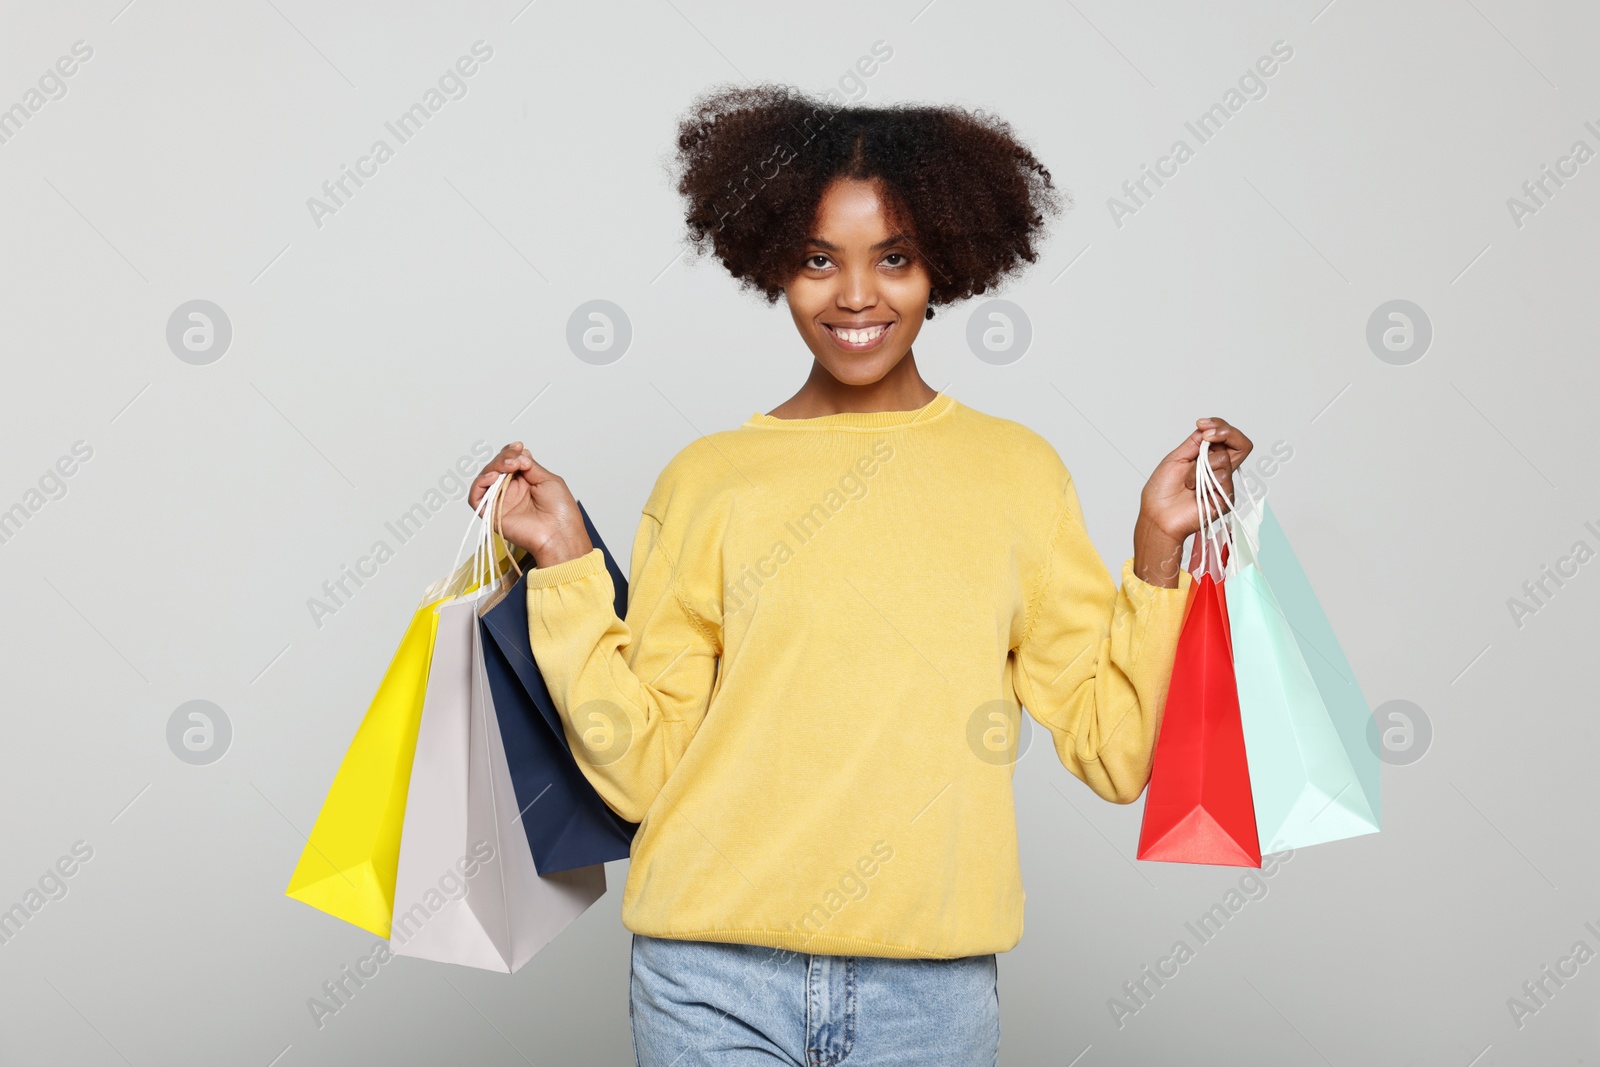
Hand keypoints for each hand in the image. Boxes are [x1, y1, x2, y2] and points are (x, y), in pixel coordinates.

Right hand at [468, 442, 594, 566]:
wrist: (559, 533)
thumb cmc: (560, 511)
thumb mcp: (548, 479)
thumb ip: (530, 466)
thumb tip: (518, 455)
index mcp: (525, 483)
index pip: (509, 462)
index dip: (510, 452)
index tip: (519, 446)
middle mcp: (511, 491)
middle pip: (496, 467)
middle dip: (504, 458)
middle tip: (517, 460)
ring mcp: (501, 502)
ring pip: (485, 478)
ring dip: (494, 467)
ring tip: (509, 466)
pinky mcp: (491, 514)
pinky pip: (476, 497)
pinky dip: (480, 483)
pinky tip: (494, 477)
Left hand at [1132, 418, 1252, 585]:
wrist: (1157, 515)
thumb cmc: (1161, 491)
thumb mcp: (1176, 458)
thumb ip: (1195, 443)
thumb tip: (1207, 429)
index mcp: (1208, 459)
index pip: (1226, 437)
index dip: (1219, 426)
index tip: (1201, 424)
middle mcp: (1219, 470)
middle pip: (1241, 444)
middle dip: (1226, 432)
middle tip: (1208, 435)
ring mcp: (1223, 483)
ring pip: (1225, 458)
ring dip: (1200, 466)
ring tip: (1188, 481)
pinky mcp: (1226, 497)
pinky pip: (1223, 476)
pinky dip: (1203, 479)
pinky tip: (1194, 490)